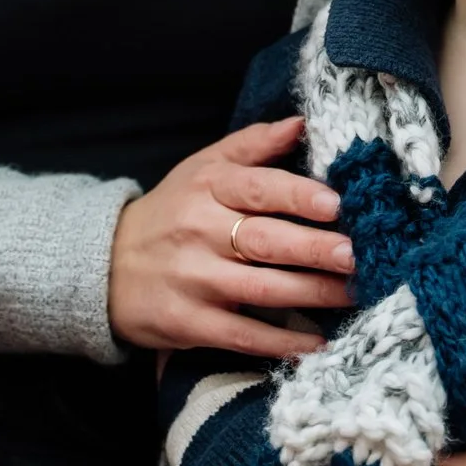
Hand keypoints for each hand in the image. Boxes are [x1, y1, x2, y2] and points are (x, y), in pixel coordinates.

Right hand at [109, 116, 354, 357]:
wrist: (107, 265)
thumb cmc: (172, 211)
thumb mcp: (203, 167)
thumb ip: (253, 145)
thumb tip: (302, 122)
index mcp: (207, 187)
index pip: (257, 188)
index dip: (298, 196)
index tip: (337, 204)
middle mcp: (200, 231)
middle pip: (266, 240)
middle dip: (316, 249)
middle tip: (358, 254)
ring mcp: (194, 280)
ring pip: (261, 289)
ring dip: (312, 294)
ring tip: (353, 293)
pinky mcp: (188, 323)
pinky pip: (242, 335)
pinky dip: (280, 343)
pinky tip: (317, 343)